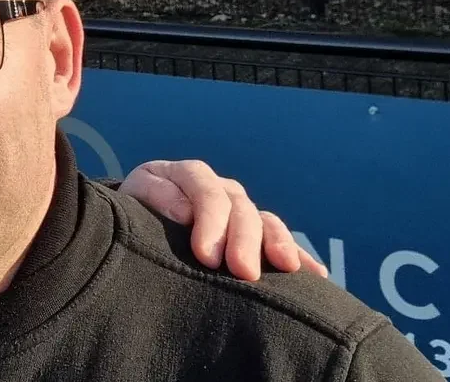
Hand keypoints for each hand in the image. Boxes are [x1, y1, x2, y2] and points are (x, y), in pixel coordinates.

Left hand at [119, 159, 329, 281]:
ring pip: (265, 220)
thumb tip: (183, 212)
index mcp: (187, 175)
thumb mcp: (133, 198)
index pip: (205, 190)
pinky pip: (279, 240)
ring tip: (287, 268)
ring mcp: (240, 209)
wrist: (139, 215)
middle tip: (243, 272)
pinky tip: (316, 275)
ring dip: (277, 243)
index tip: (204, 254)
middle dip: (243, 239)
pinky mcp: (254, 232)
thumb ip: (154, 196)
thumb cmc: (133, 210)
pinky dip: (298, 255)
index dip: (209, 220)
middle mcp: (220, 189)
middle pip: (239, 207)